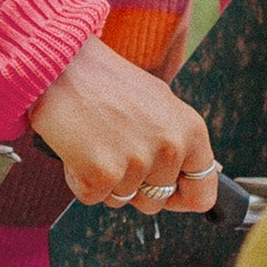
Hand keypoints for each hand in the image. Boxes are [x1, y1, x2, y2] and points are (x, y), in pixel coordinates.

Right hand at [28, 36, 217, 215]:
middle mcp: (170, 148)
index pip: (203, 192)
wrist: (61, 66)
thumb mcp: (160, 103)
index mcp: (191, 131)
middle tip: (116, 148)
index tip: (168, 194)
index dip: (182, 198)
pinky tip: (79, 147)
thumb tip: (204, 172)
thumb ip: (180, 140)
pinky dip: (80, 179)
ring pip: (122, 200)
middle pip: (156, 200)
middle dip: (134, 185)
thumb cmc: (106, 82)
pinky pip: (93, 197)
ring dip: (106, 180)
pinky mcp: (103, 174)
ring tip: (97, 140)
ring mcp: (137, 163)